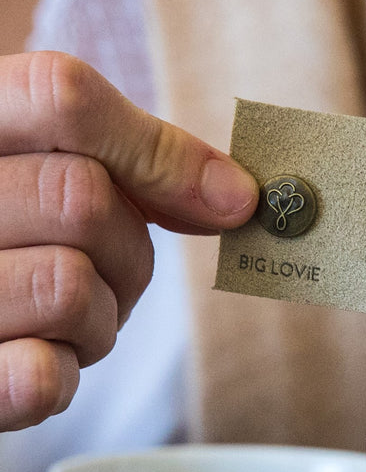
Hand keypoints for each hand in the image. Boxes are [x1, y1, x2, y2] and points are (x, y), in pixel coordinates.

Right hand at [0, 52, 257, 430]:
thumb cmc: (9, 234)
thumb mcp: (48, 170)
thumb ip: (137, 161)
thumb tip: (238, 195)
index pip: (61, 95)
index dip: (158, 152)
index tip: (228, 200)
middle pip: (83, 199)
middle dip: (128, 251)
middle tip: (102, 273)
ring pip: (68, 287)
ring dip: (98, 320)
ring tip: (58, 319)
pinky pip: (39, 376)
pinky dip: (61, 374)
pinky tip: (32, 358)